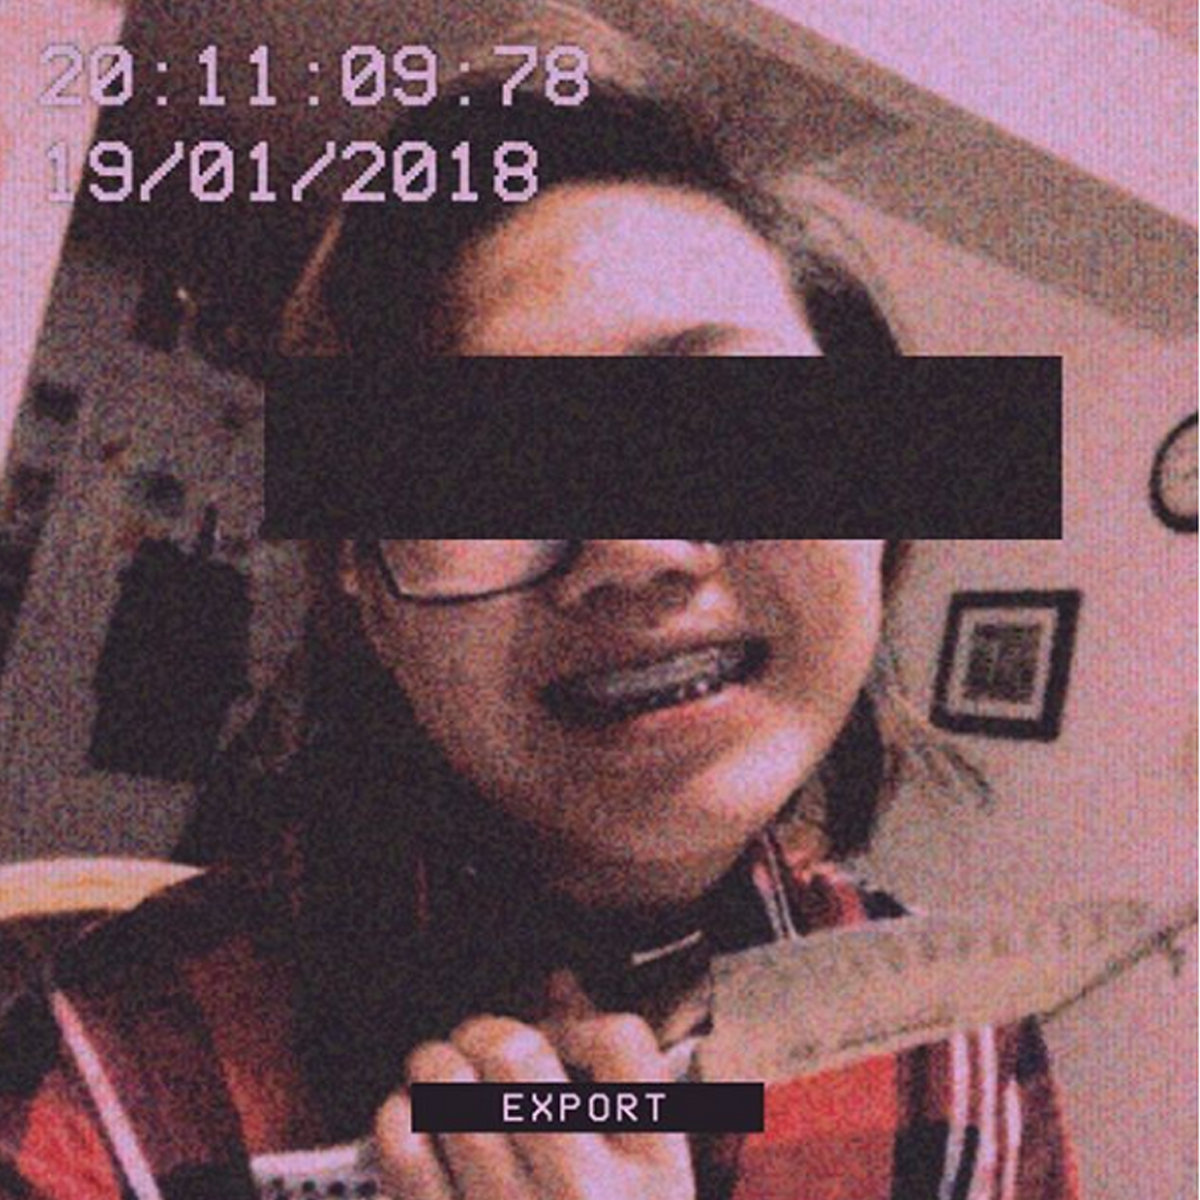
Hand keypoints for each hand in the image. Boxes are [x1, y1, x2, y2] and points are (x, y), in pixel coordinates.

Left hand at [374, 1006, 694, 1199]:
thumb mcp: (648, 1187)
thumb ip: (617, 1089)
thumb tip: (559, 987)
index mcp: (654, 1175)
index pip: (620, 1042)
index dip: (577, 1022)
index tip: (558, 1041)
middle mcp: (586, 1196)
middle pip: (517, 1051)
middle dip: (485, 1031)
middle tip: (475, 1042)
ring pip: (449, 1087)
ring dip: (432, 1064)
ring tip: (434, 1071)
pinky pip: (404, 1152)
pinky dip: (397, 1119)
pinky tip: (406, 1121)